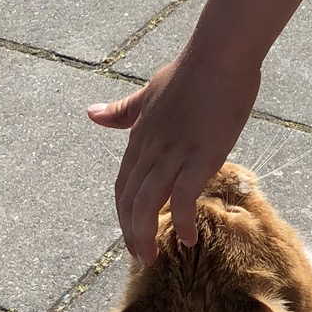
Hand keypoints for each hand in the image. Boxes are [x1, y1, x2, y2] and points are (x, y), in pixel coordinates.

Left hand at [90, 47, 260, 263]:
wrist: (220, 54)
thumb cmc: (192, 71)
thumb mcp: (149, 92)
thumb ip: (123, 110)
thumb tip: (91, 114)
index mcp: (140, 136)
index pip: (122, 184)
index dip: (123, 214)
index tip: (131, 234)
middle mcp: (151, 148)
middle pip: (129, 200)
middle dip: (130, 233)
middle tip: (140, 257)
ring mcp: (174, 152)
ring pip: (148, 204)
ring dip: (145, 236)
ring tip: (152, 257)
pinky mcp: (201, 154)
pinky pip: (184, 197)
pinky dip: (182, 221)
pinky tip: (187, 238)